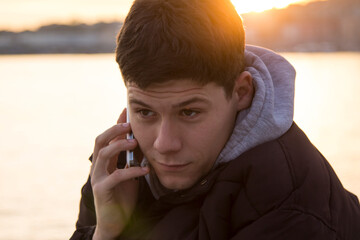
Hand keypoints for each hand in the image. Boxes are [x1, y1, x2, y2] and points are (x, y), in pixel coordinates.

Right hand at [91, 109, 148, 239]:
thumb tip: (140, 142)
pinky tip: (145, 168)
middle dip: (114, 129)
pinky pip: (116, 176)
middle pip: (100, 140)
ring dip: (119, 145)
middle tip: (129, 124)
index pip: (108, 137)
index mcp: (105, 161)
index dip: (116, 123)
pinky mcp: (102, 190)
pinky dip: (131, 170)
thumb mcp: (129, 173)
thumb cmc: (122, 196)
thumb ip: (131, 159)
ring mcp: (98, 178)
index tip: (126, 111)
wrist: (115, 222)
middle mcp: (98, 167)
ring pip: (103, 154)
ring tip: (134, 141)